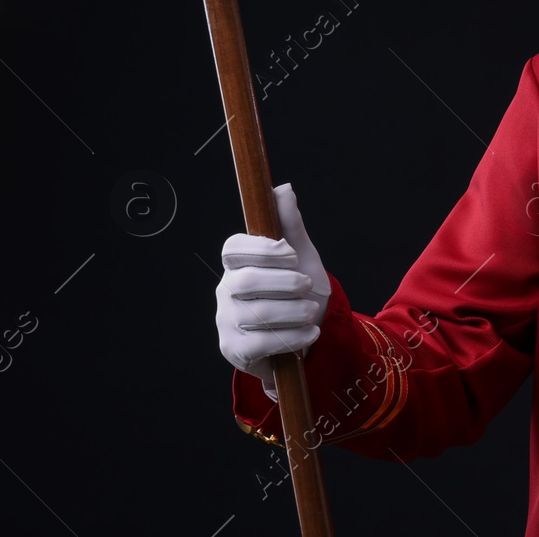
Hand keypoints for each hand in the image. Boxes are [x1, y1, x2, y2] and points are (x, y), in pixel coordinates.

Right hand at [215, 183, 331, 394]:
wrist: (306, 338)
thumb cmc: (300, 295)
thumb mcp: (303, 258)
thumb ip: (290, 227)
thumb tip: (283, 189)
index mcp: (238, 264)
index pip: (233, 248)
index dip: (262, 249)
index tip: (291, 255)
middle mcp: (225, 290)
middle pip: (247, 281)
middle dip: (287, 283)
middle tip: (308, 286)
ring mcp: (226, 321)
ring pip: (259, 313)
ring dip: (296, 312)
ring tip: (312, 312)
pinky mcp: (234, 349)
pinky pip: (262, 342)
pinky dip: (294, 336)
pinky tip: (310, 332)